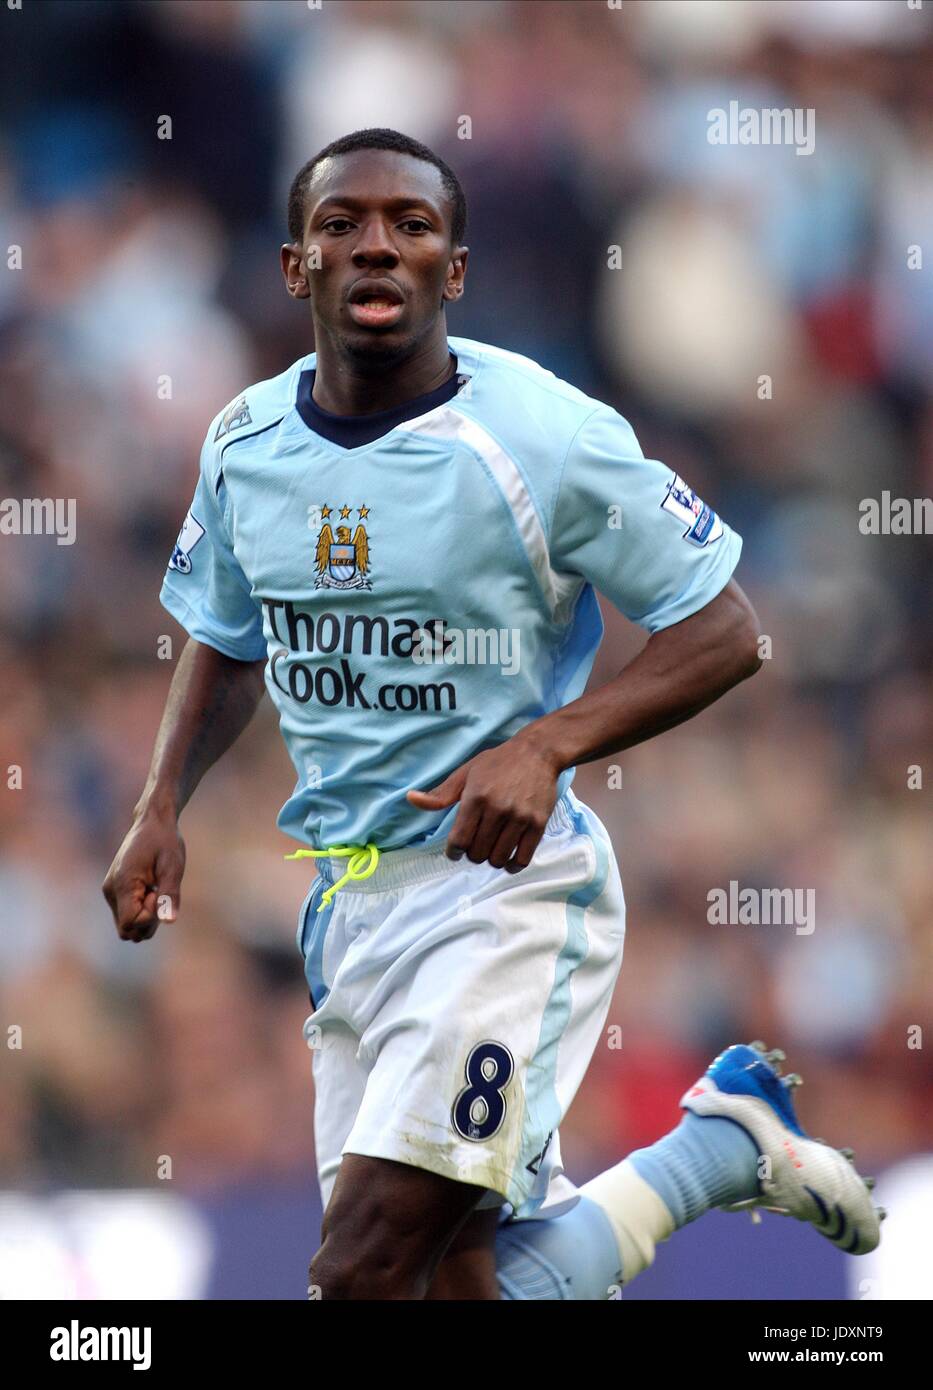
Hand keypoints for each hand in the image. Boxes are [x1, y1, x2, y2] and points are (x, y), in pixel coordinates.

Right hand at [102, 809, 185, 941]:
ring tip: (155, 889)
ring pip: (127, 925)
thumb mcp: (173, 867)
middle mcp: (111, 891)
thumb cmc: (165, 842)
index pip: (130, 924)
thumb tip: (168, 921)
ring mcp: (110, 892)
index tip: (158, 894)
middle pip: (126, 930)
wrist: (152, 822)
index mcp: (123, 884)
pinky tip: (150, 889)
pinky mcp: (114, 891)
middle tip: (159, 893)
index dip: (149, 918)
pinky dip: (141, 909)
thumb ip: (169, 895)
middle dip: (148, 921)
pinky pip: (127, 914)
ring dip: (145, 916)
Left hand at [406, 735, 560, 871]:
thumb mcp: (465, 773)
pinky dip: (512, 865)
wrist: (537, 753)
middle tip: (475, 845)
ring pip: (498, 859)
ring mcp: (520, 818)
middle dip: (472, 854)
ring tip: (491, 849)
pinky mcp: (538, 825)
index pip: (459, 841)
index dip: (453, 852)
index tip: (454, 851)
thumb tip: (411, 798)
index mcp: (476, 797)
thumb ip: (440, 794)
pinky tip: (508, 859)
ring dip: (491, 859)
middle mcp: (497, 809)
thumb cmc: (498, 763)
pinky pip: (522, 859)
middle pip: (477, 854)